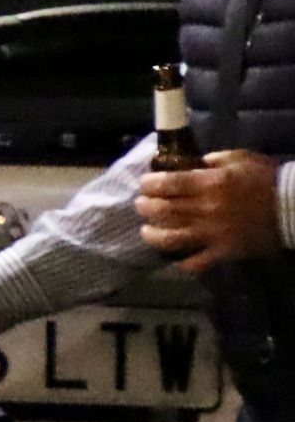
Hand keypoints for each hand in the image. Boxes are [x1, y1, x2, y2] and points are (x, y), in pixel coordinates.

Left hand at [137, 150, 282, 271]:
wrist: (292, 206)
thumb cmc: (267, 178)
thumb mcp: (241, 158)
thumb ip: (213, 160)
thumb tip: (190, 163)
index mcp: (211, 183)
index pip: (168, 184)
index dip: (149, 184)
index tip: (144, 185)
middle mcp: (207, 208)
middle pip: (163, 210)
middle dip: (145, 207)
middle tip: (141, 205)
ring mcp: (213, 233)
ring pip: (170, 238)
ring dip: (152, 235)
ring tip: (147, 231)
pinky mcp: (223, 252)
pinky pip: (195, 262)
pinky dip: (182, 262)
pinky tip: (175, 258)